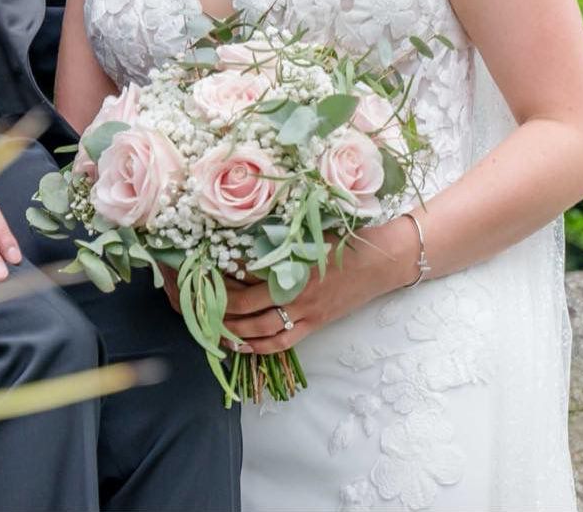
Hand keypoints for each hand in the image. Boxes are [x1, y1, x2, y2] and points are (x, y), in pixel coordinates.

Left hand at [222, 217, 418, 354]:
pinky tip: (241, 345)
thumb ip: (280, 245)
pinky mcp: (315, 325)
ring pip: (262, 330)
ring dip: (235, 331)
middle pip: (249, 307)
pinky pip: (283, 342)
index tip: (204, 273)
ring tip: (214, 327)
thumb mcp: (310, 236)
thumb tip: (243, 248)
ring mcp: (307, 313)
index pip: (248, 277)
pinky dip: (259, 346)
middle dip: (222, 308)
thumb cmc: (347, 241)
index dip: (224, 278)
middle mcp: (297, 293)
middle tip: (201, 304)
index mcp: (294, 267)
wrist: (381, 262)